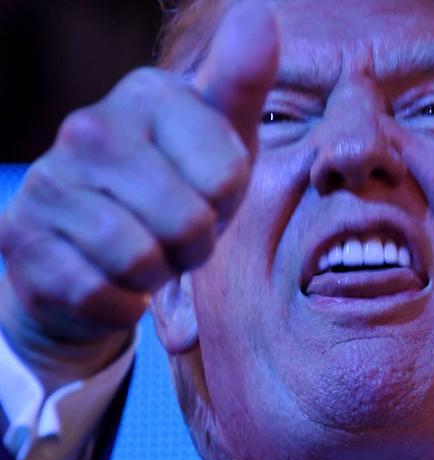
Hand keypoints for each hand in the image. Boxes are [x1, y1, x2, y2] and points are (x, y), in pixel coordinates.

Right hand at [0, 3, 278, 382]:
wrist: (97, 253)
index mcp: (148, 95)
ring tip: (145, 256)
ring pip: (140, 259)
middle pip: (188, 220)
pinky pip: (101, 295)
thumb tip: (257, 12)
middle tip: (176, 236)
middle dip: (194, 246)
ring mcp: (48, 181)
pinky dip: (121, 303)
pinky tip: (111, 280)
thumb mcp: (221, 142)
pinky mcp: (21, 238)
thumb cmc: (177, 191)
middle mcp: (90, 127)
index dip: (225, 203)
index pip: (228, 174)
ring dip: (155, 274)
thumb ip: (243, 83)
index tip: (206, 195)